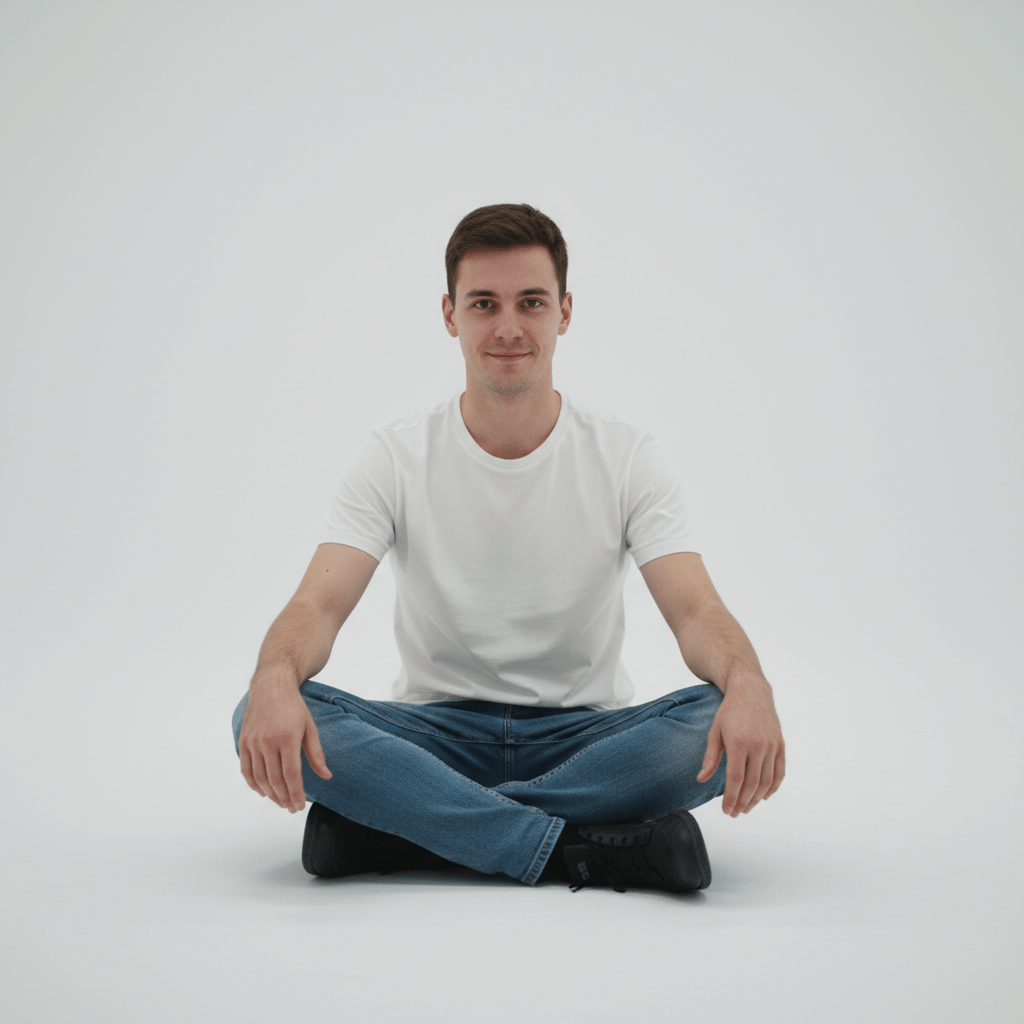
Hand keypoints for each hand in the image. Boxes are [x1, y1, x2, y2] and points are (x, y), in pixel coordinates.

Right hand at [238, 680, 331, 812]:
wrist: (271, 686)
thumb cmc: (294, 707)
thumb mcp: (310, 727)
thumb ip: (316, 754)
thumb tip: (326, 776)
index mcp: (288, 738)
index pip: (291, 775)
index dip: (296, 794)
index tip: (300, 806)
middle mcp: (268, 741)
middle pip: (275, 780)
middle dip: (284, 798)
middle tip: (291, 808)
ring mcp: (253, 741)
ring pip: (259, 778)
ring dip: (270, 794)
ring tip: (280, 802)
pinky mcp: (243, 741)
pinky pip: (246, 769)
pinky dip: (253, 784)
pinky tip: (263, 791)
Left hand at [696, 680, 784, 815]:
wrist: (751, 691)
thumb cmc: (729, 711)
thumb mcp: (715, 732)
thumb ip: (710, 758)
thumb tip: (701, 779)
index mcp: (739, 743)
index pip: (735, 780)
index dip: (731, 799)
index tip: (726, 810)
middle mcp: (758, 745)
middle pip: (752, 784)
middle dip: (743, 802)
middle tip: (735, 812)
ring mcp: (772, 745)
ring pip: (767, 782)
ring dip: (757, 798)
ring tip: (747, 807)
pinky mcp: (780, 744)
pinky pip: (780, 772)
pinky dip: (773, 787)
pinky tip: (764, 796)